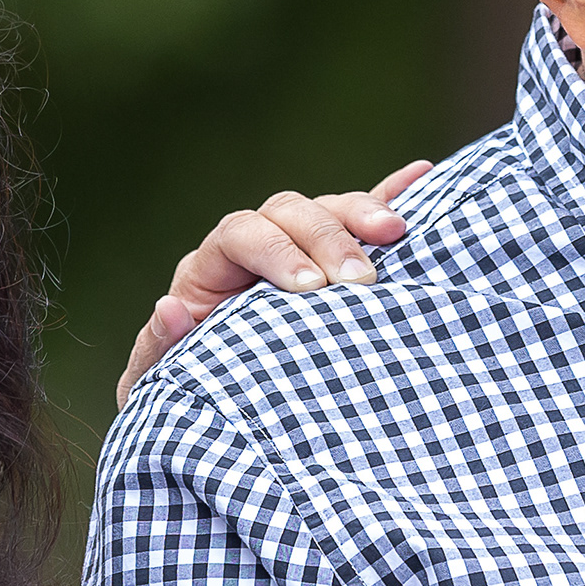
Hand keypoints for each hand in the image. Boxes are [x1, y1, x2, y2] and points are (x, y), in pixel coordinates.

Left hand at [114, 161, 432, 406]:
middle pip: (288, 213)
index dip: (275, 251)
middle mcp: (254, 246)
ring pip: (327, 209)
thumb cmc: (186, 391)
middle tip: (360, 280)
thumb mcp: (163, 378)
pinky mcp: (333, 261)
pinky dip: (391, 194)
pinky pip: (361, 219)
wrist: (215, 411)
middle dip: (327, 238)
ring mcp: (297, 249)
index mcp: (210, 268)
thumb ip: (161, 346)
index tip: (311, 287)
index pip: (240, 234)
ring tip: (397, 232)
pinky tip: (423, 175)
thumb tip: (171, 306)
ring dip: (363, 213)